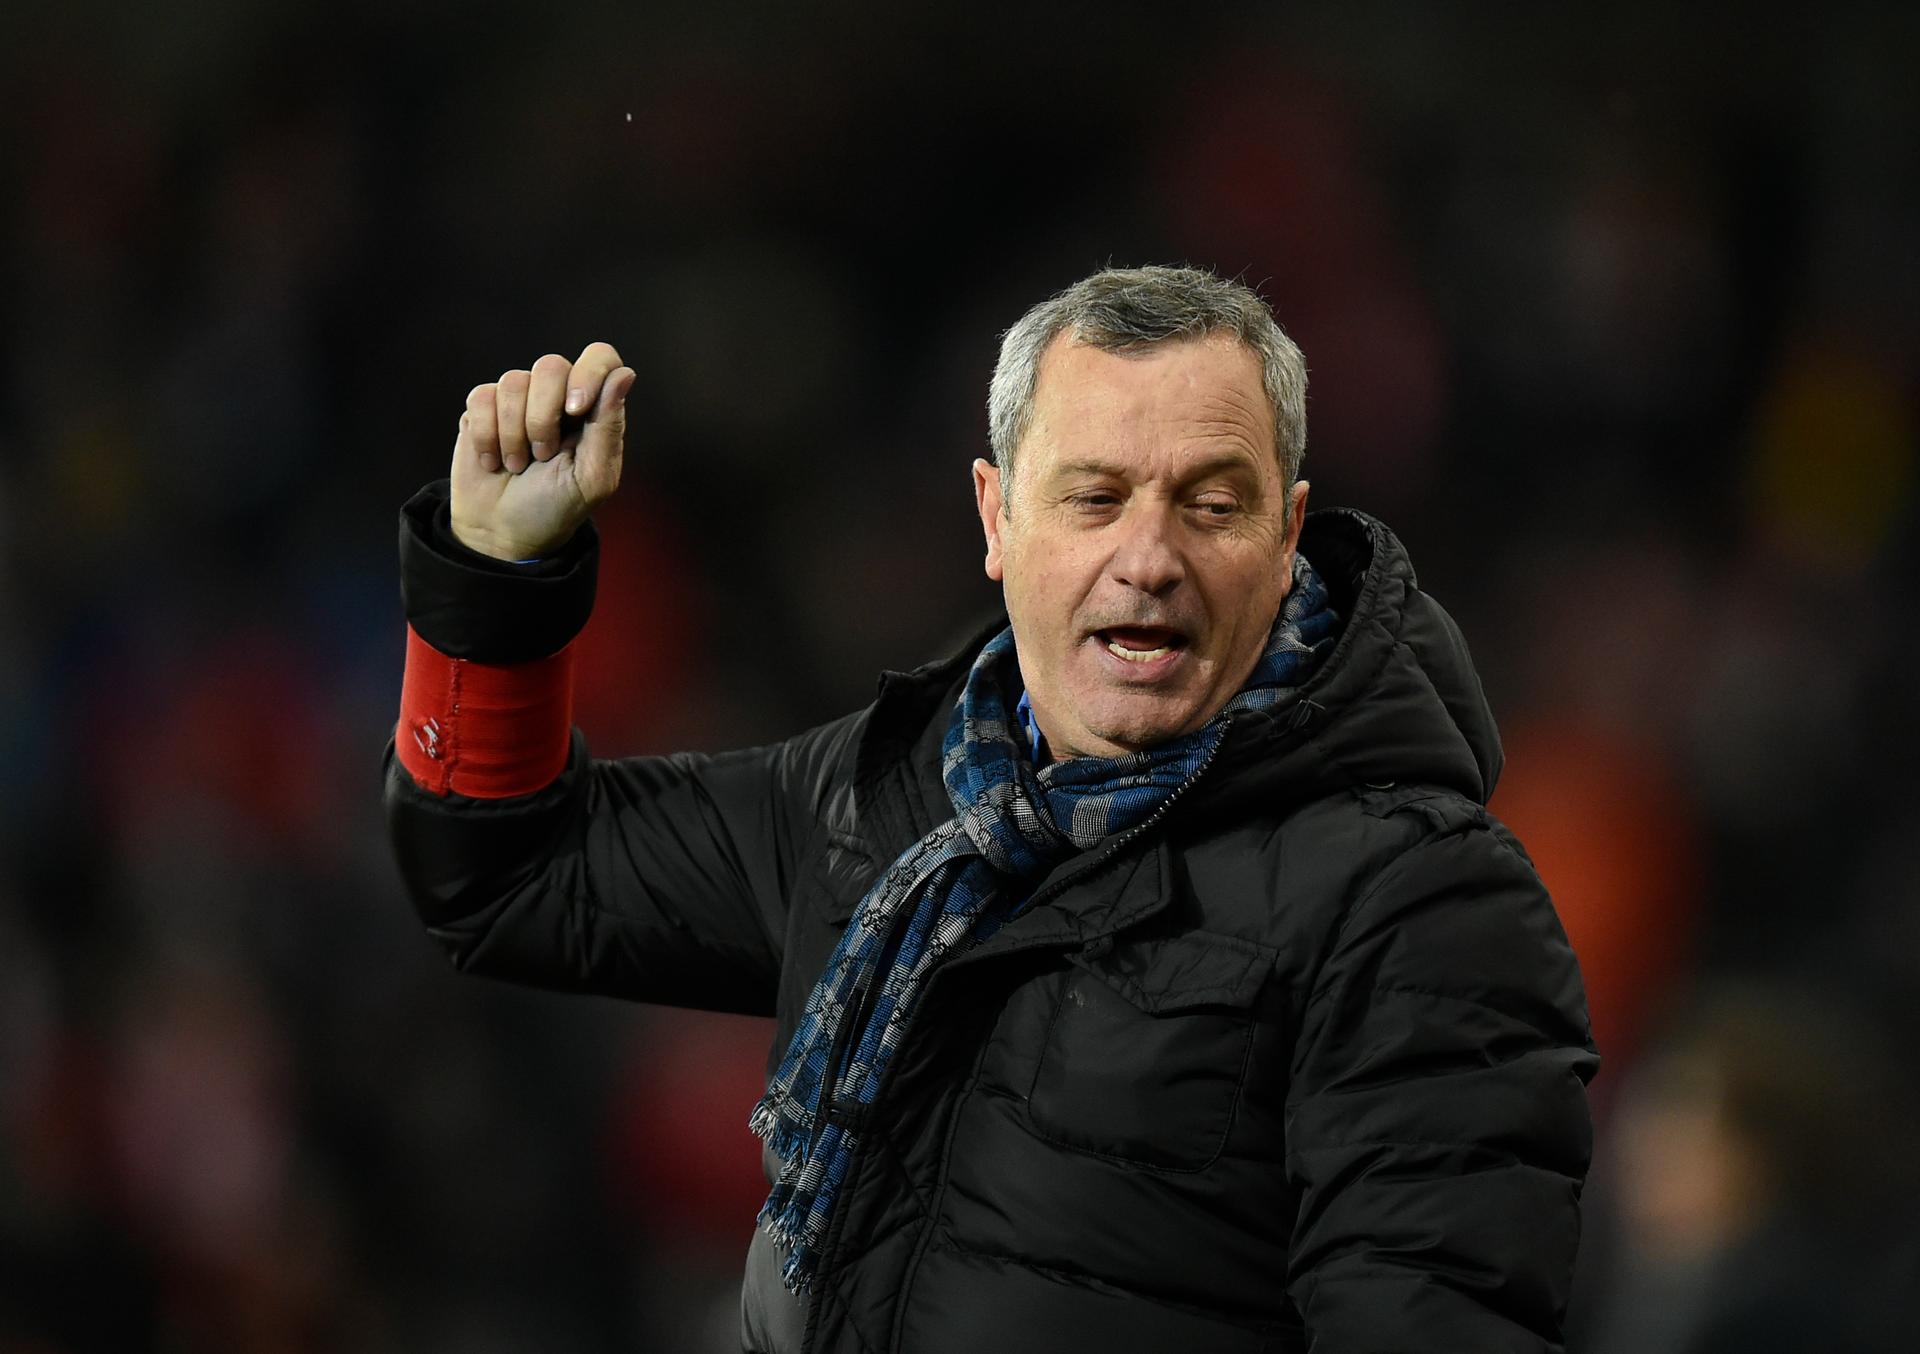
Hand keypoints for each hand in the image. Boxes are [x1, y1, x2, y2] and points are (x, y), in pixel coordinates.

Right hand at [449, 342, 636, 560]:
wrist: (504, 532)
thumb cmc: (556, 507)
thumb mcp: (592, 477)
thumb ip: (609, 426)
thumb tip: (624, 374)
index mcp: (594, 408)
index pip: (601, 358)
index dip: (588, 373)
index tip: (575, 409)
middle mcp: (558, 394)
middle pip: (551, 365)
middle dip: (542, 417)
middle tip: (543, 455)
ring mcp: (519, 398)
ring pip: (513, 381)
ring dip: (513, 434)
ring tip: (518, 464)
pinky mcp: (483, 407)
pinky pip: (482, 397)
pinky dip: (486, 436)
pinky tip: (493, 460)